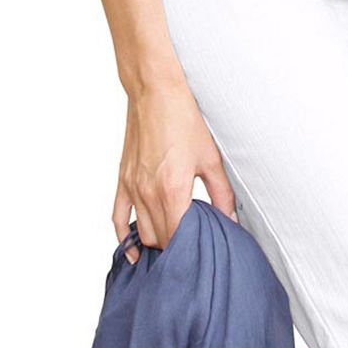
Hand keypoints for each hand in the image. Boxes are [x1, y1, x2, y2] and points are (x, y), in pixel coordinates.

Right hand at [114, 76, 237, 264]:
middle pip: (158, 239)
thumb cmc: (184, 120)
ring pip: (141, 232)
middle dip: (175, 247)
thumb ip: (222, 193)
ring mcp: (132, 188)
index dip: (189, 250)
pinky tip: (133, 252)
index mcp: (173, 190)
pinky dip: (123, 238)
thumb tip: (230, 220)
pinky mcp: (122, 180)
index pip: (178, 238)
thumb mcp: (211, 158)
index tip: (202, 254)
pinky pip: (117, 217)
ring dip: (155, 242)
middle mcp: (148, 193)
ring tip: (173, 246)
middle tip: (193, 247)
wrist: (155, 93)